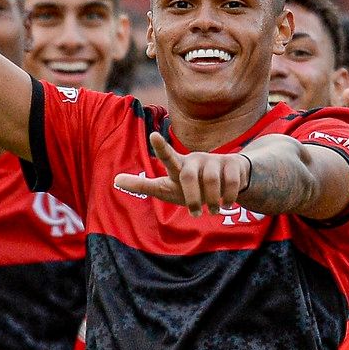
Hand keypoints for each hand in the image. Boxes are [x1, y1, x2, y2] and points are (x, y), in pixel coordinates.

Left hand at [114, 132, 249, 216]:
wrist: (228, 178)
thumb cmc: (190, 185)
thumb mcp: (167, 187)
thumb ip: (143, 184)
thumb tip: (115, 180)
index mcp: (179, 166)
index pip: (167, 156)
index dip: (161, 148)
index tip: (153, 135)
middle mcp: (195, 160)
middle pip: (189, 177)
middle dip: (192, 198)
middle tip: (194, 214)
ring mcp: (215, 160)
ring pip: (211, 181)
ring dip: (212, 201)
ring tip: (213, 211)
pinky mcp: (233, 164)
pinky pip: (231, 182)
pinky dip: (229, 196)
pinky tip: (227, 203)